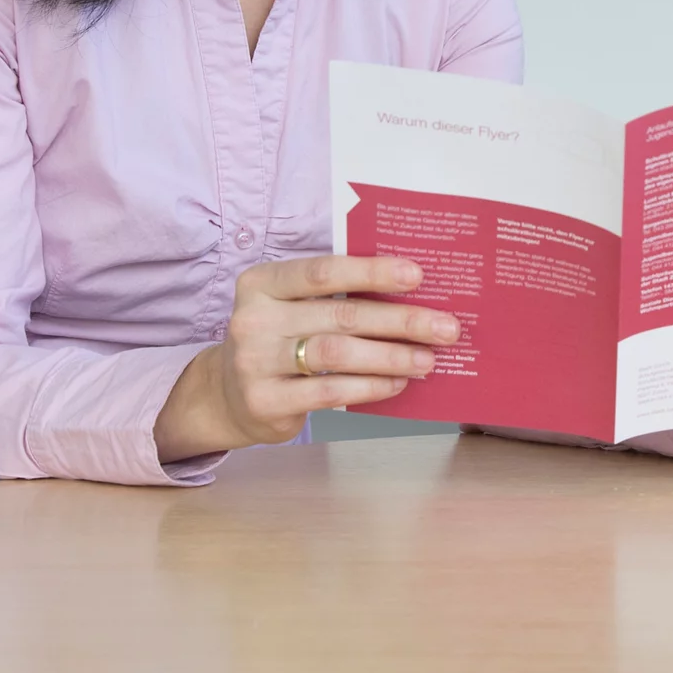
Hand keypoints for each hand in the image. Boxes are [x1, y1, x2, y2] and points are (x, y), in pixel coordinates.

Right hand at [153, 255, 458, 461]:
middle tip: (445, 327)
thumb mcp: (290, 308)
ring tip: (428, 359)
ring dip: (391, 356)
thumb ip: (333, 297)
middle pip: (341, 315)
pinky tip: (397, 383)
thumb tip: (410, 295)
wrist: (227, 395)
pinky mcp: (265, 401)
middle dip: (400, 320)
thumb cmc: (277, 341)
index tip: (417, 275)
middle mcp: (253, 319)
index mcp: (261, 283)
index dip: (371, 272)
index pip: (322, 271)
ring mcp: (255, 362)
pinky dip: (371, 386)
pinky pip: (331, 391)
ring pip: (338, 354)